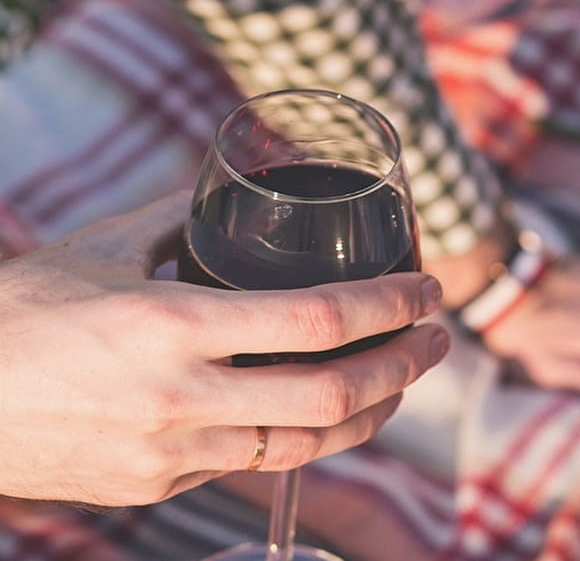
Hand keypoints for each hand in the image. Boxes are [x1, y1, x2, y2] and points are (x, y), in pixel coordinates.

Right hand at [0, 193, 449, 506]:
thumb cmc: (19, 311)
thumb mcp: (100, 248)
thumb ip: (179, 220)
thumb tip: (239, 192)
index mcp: (168, 324)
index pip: (318, 319)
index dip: (391, 306)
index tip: (428, 290)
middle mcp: (177, 396)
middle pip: (334, 394)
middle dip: (406, 365)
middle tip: (439, 338)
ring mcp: (168, 452)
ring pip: (307, 444)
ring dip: (372, 411)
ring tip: (403, 378)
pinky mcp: (156, 486)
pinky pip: (254, 463)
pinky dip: (306, 436)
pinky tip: (330, 411)